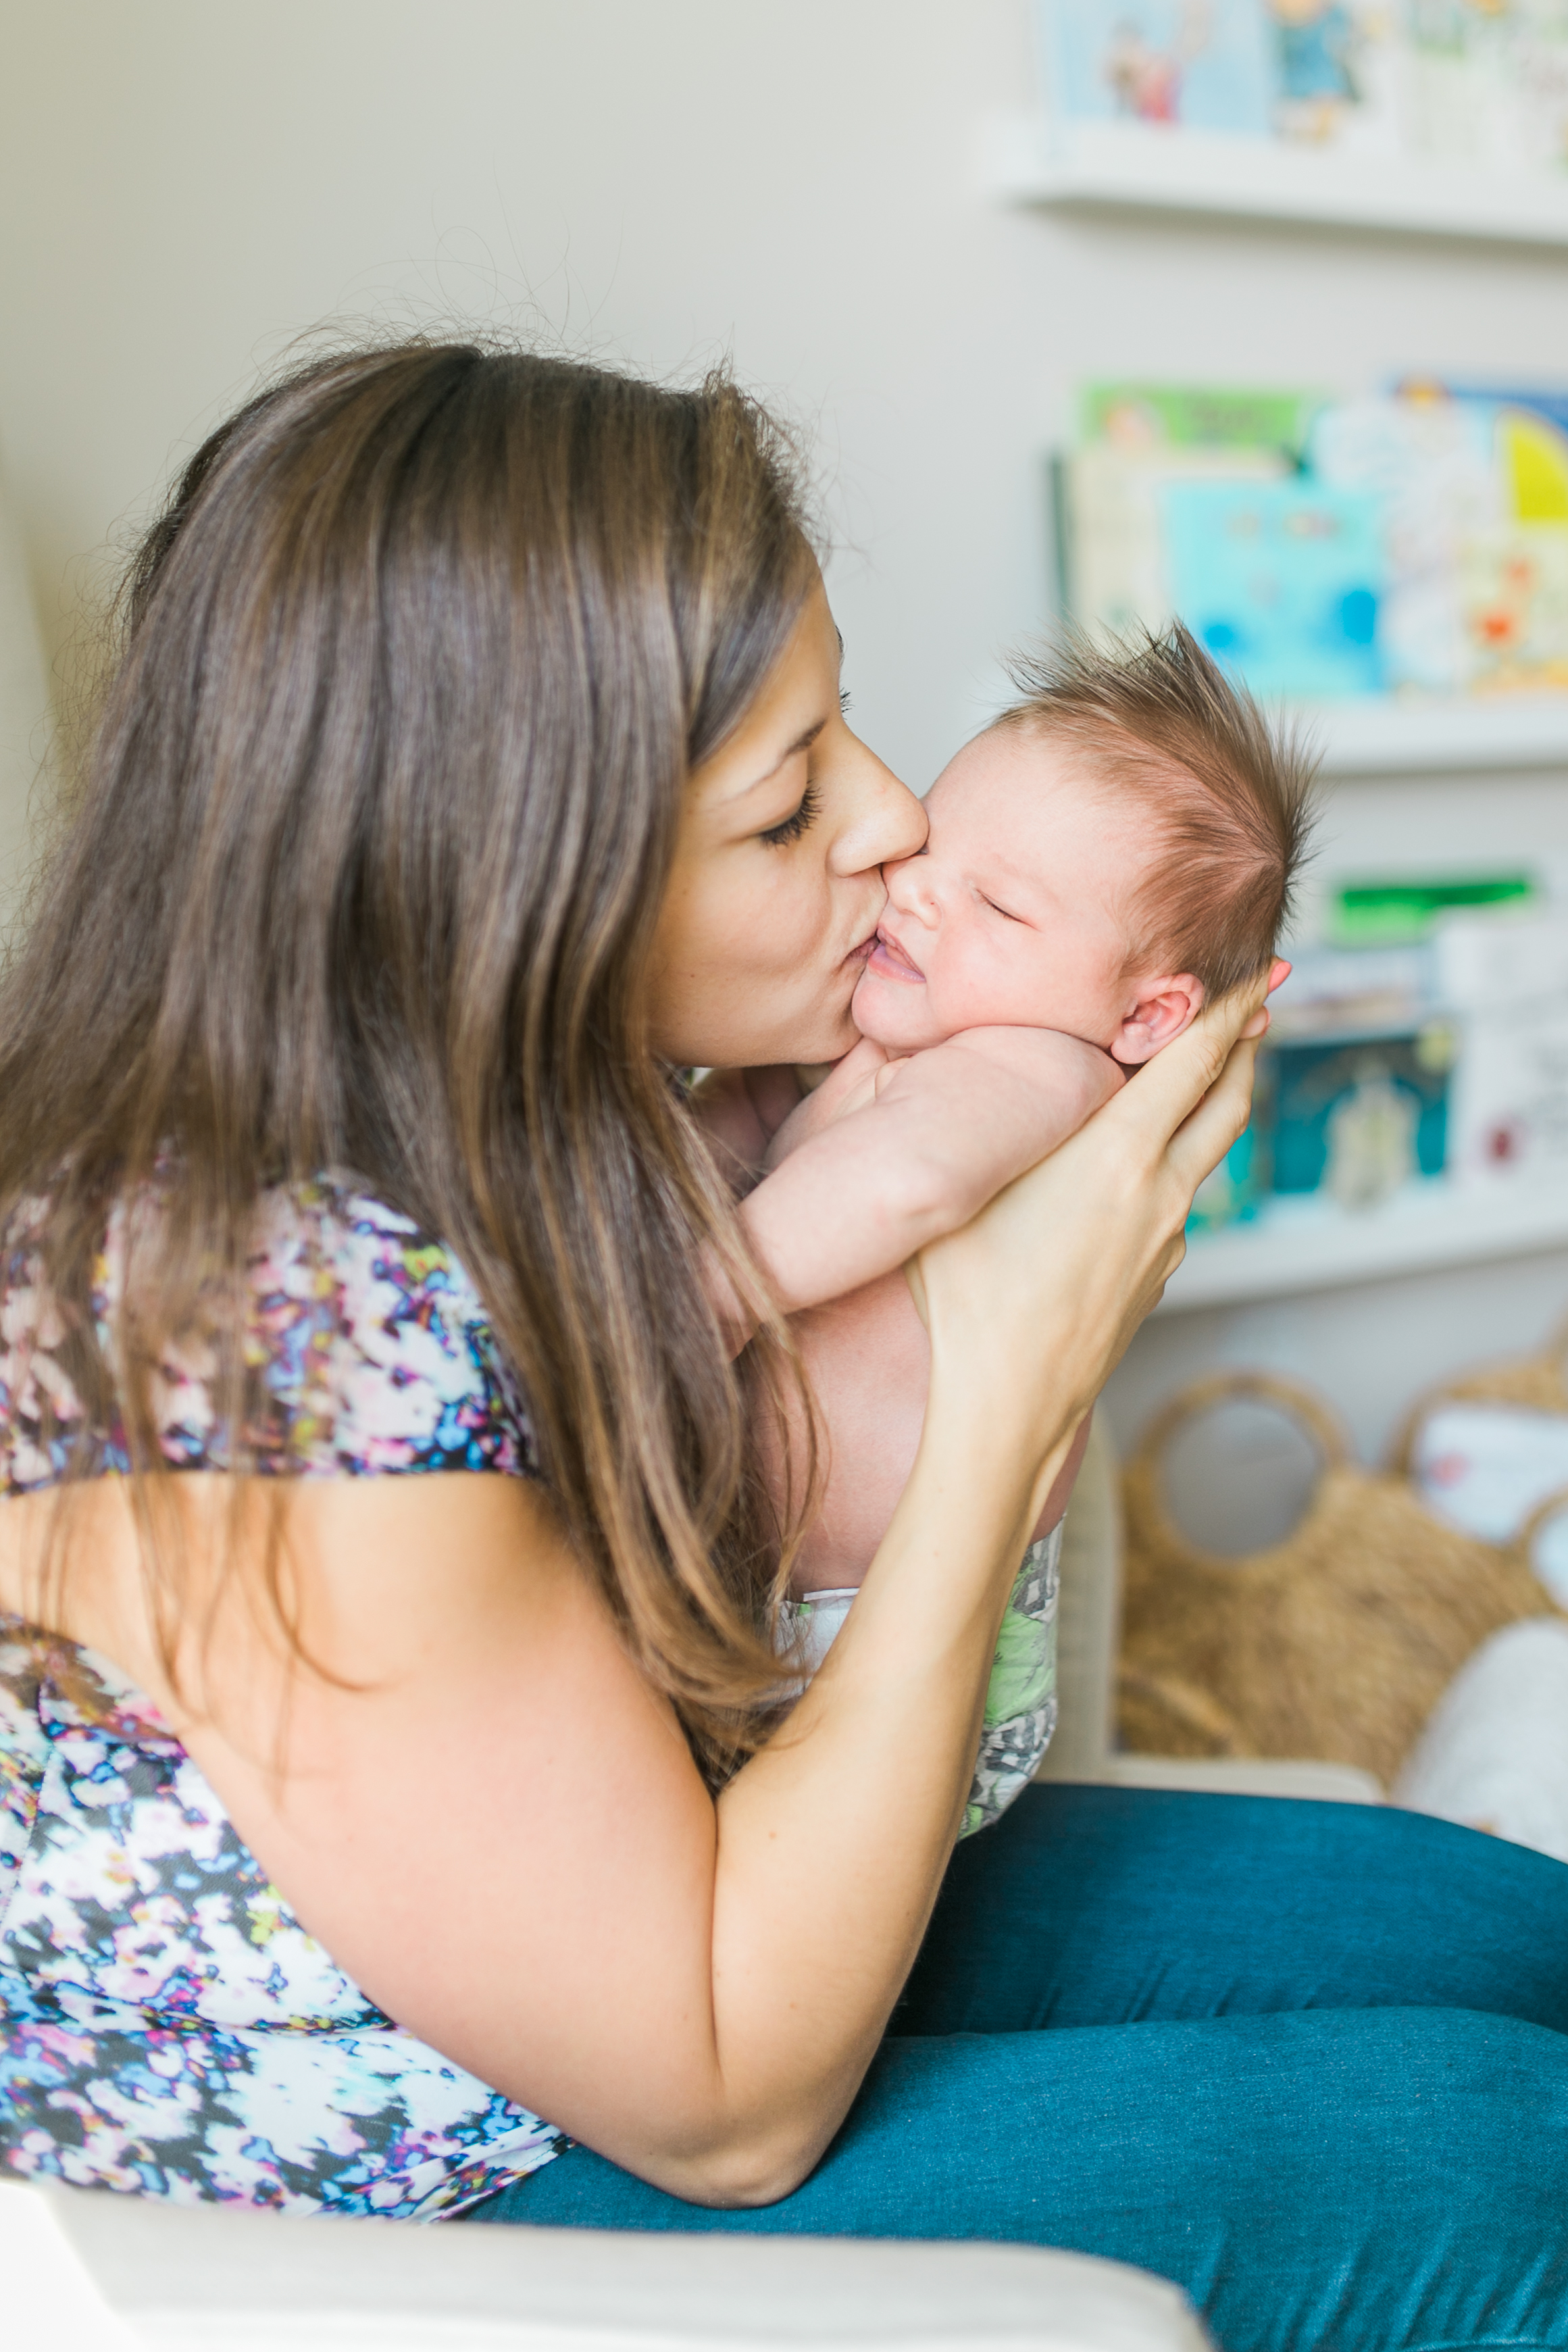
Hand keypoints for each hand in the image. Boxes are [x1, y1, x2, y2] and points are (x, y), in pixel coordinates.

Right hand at [907, 981, 1268, 1515]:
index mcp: (1118, 1155)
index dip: (1229, 1008)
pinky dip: (1174, 1166)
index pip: (1192, 1060)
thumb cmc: (970, 1299)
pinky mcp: (1154, 1279)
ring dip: (1216, 1106)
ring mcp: (1165, 1241)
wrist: (1009, 1406)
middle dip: (1243, 1045)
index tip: (1258, 969)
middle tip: (1258, 1002)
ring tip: (1213, 1074)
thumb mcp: (963, 1189)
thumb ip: (986, 1123)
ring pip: (1205, 1155)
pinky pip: (1174, 1205)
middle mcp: (1159, 1192)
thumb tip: (973, 1074)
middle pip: (1225, 1101)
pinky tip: (1141, 1170)